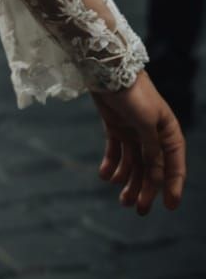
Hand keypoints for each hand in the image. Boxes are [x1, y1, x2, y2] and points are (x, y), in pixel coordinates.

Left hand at [93, 73, 186, 214]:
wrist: (107, 68)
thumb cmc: (133, 93)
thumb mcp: (146, 123)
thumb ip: (152, 149)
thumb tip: (156, 173)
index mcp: (168, 133)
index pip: (174, 165)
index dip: (172, 186)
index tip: (170, 206)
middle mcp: (153, 134)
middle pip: (151, 168)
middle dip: (146, 189)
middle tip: (138, 210)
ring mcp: (134, 131)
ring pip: (133, 163)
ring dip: (128, 181)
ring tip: (122, 199)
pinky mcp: (116, 126)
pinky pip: (116, 151)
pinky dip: (112, 165)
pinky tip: (106, 176)